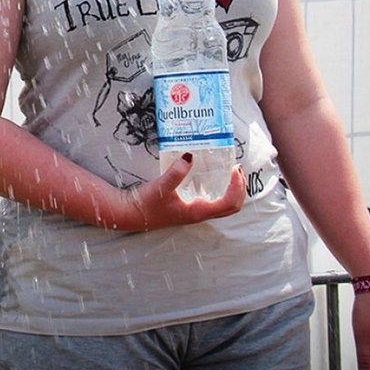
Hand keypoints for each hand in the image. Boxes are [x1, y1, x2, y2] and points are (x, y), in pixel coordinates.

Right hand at [121, 154, 245, 230]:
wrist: (130, 214)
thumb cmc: (146, 204)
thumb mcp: (161, 186)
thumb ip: (176, 172)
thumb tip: (190, 156)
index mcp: (197, 212)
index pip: (229, 203)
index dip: (237, 187)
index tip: (234, 169)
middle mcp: (199, 214)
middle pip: (232, 207)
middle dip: (239, 188)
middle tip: (236, 167)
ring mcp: (195, 211)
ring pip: (223, 205)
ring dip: (232, 189)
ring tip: (229, 171)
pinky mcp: (188, 207)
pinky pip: (213, 200)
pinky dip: (220, 189)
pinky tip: (211, 176)